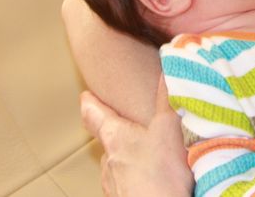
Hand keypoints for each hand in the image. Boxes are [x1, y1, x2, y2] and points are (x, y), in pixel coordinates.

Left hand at [80, 77, 192, 196]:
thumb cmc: (160, 175)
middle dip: (118, 131)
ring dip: (127, 156)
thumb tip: (166, 70)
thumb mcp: (168, 129)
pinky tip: (151, 177)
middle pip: (107, 140)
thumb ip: (166, 99)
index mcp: (115, 136)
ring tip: (145, 151)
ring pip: (116, 163)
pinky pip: (126, 182)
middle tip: (127, 123)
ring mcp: (113, 184)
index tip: (86, 95)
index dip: (89, 103)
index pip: (93, 114)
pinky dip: (136, 176)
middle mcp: (108, 160)